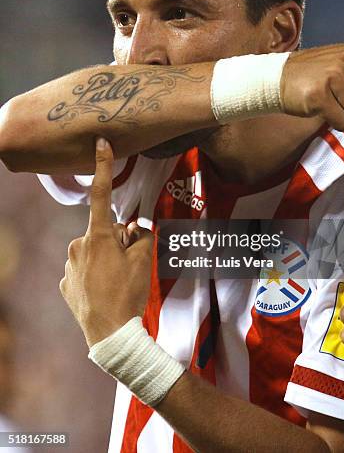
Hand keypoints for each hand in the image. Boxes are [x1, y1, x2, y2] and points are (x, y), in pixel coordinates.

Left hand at [59, 137, 154, 346]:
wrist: (110, 335)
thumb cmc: (129, 295)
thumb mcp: (144, 262)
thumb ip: (142, 237)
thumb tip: (135, 229)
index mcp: (99, 236)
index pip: (102, 193)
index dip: (102, 165)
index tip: (100, 142)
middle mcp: (78, 246)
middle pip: (103, 231)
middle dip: (117, 241)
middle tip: (129, 265)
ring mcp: (68, 266)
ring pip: (92, 251)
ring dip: (105, 258)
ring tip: (116, 282)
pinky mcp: (65, 283)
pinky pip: (82, 270)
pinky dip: (94, 275)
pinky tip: (103, 291)